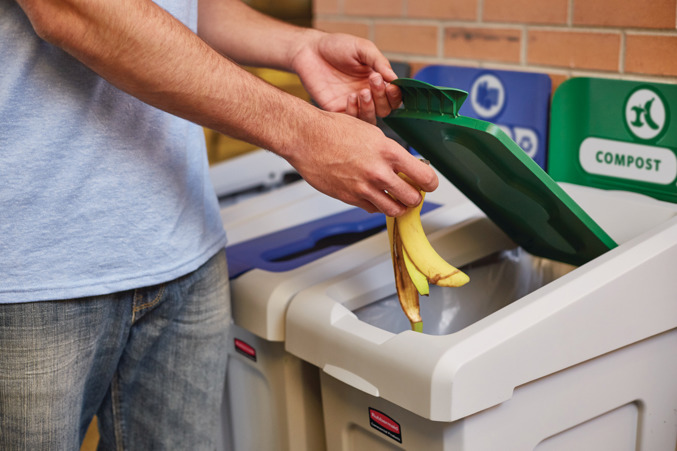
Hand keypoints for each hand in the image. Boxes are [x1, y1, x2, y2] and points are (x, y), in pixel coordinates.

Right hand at [285, 110, 437, 216]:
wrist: (306, 137)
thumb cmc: (334, 130)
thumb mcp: (371, 132)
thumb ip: (390, 152)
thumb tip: (404, 164)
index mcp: (388, 151)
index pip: (424, 176)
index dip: (430, 182)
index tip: (429, 183)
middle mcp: (379, 171)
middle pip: (413, 198)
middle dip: (415, 196)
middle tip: (412, 192)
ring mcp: (364, 187)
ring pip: (394, 209)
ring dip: (399, 206)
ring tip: (397, 199)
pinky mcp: (350, 197)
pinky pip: (373, 208)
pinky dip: (378, 205)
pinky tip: (376, 196)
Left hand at [290, 31, 401, 124]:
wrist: (309, 50)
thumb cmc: (336, 46)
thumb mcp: (362, 48)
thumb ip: (379, 62)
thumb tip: (394, 78)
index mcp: (376, 81)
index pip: (393, 96)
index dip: (395, 94)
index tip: (391, 85)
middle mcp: (366, 94)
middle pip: (385, 109)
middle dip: (382, 98)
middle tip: (373, 81)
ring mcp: (352, 104)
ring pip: (370, 118)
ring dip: (370, 107)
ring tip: (362, 91)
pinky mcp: (337, 110)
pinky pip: (351, 120)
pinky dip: (354, 111)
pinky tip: (350, 97)